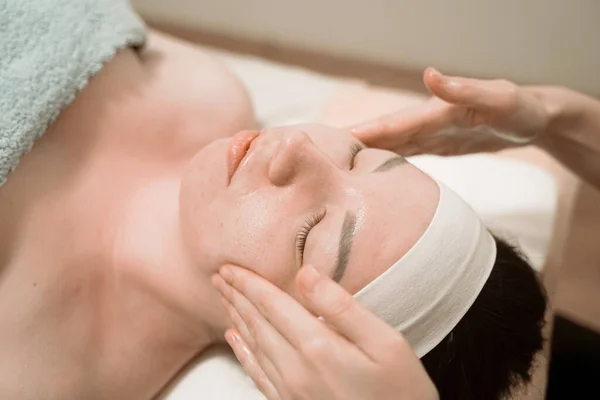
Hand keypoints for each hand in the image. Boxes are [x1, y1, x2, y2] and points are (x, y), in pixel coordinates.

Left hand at [212, 264, 437, 399]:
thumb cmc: (401, 389)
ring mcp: (290, 391)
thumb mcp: (384, 342)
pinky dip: (241, 352)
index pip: (272, 305)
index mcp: (318, 347)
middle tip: (219, 276)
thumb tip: (305, 274)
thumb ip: (341, 307)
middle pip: (256, 323)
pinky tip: (234, 339)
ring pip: (252, 345)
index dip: (248, 283)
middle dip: (236, 296)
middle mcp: (296, 370)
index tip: (229, 266)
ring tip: (224, 297)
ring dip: (235, 317)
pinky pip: (256, 373)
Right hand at [350, 68, 550, 155]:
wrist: (535, 119)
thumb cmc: (521, 108)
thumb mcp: (499, 98)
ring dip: (364, 153)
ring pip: (390, 145)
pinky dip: (386, 161)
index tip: (331, 141)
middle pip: (382, 135)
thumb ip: (464, 89)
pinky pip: (406, 154)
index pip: (391, 125)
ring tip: (334, 166)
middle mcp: (427, 122)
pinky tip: (372, 171)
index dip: (362, 133)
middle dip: (351, 143)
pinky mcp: (437, 146)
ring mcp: (430, 134)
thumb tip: (428, 74)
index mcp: (435, 112)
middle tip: (318, 155)